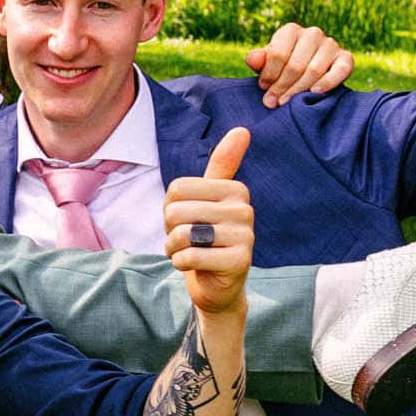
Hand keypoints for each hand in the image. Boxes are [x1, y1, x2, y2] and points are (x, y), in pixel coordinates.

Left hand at [163, 127, 254, 315]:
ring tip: (188, 252)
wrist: (217, 285)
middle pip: (176, 211)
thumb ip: (222, 166)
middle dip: (170, 231)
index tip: (187, 221)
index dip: (170, 209)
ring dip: (174, 248)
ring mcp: (246, 235)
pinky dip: (181, 263)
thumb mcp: (207, 200)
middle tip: (187, 242)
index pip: (177, 189)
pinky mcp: (240, 261)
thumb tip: (243, 129)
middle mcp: (245, 209)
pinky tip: (193, 266)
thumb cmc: (205, 239)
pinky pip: (191, 256)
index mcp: (235, 190)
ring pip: (184, 234)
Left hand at [245, 22, 351, 106]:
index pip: (278, 53)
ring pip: (314, 70)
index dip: (269, 74)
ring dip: (299, 89)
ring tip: (286, 102)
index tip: (263, 88)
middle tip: (273, 102)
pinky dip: (328, 82)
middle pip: (296, 64)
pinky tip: (315, 92)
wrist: (304, 71)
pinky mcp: (346, 57)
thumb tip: (254, 59)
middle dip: (282, 86)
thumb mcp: (264, 62)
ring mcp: (331, 44)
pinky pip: (341, 70)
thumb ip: (257, 60)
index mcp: (291, 30)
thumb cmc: (280, 66)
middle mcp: (313, 33)